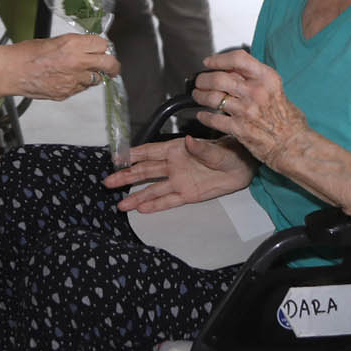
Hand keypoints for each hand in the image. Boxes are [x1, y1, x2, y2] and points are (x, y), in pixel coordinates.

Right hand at [13, 34, 118, 100]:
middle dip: (112, 66)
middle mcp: (78, 62)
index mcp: (74, 44)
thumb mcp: (55, 41)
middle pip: (109, 64)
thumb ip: (74, 45)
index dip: (102, 47)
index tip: (101, 49)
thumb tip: (87, 49)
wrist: (13, 71)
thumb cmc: (27, 54)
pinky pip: (80, 89)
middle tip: (112, 67)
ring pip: (96, 79)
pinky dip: (78, 84)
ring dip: (92, 75)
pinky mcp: (67, 93)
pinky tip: (65, 79)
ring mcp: (74, 80)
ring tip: (79, 72)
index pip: (103, 45)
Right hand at [104, 135, 256, 213]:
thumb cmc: (229, 152)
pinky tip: (141, 209)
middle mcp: (173, 165)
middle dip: (126, 176)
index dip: (132, 154)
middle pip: (144, 171)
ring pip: (152, 188)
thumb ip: (202, 148)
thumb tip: (189, 141)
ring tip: (120, 205)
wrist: (243, 168)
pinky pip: (168, 200)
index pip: (149, 152)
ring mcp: (178, 181)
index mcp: (177, 149)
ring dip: (136, 196)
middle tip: (107, 182)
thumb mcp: (218, 150)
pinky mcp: (187, 195)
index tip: (115, 158)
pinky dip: (155, 205)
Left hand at [193, 49, 310, 170]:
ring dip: (200, 95)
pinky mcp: (239, 128)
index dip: (218, 59)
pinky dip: (204, 116)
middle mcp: (256, 92)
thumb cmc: (287, 118)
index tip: (208, 62)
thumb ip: (254, 78)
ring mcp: (247, 110)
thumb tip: (230, 70)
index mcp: (266, 78)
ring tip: (198, 95)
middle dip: (203, 79)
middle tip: (199, 81)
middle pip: (219, 78)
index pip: (237, 59)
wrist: (292, 144)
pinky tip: (202, 115)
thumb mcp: (275, 89)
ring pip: (213, 97)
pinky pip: (213, 118)